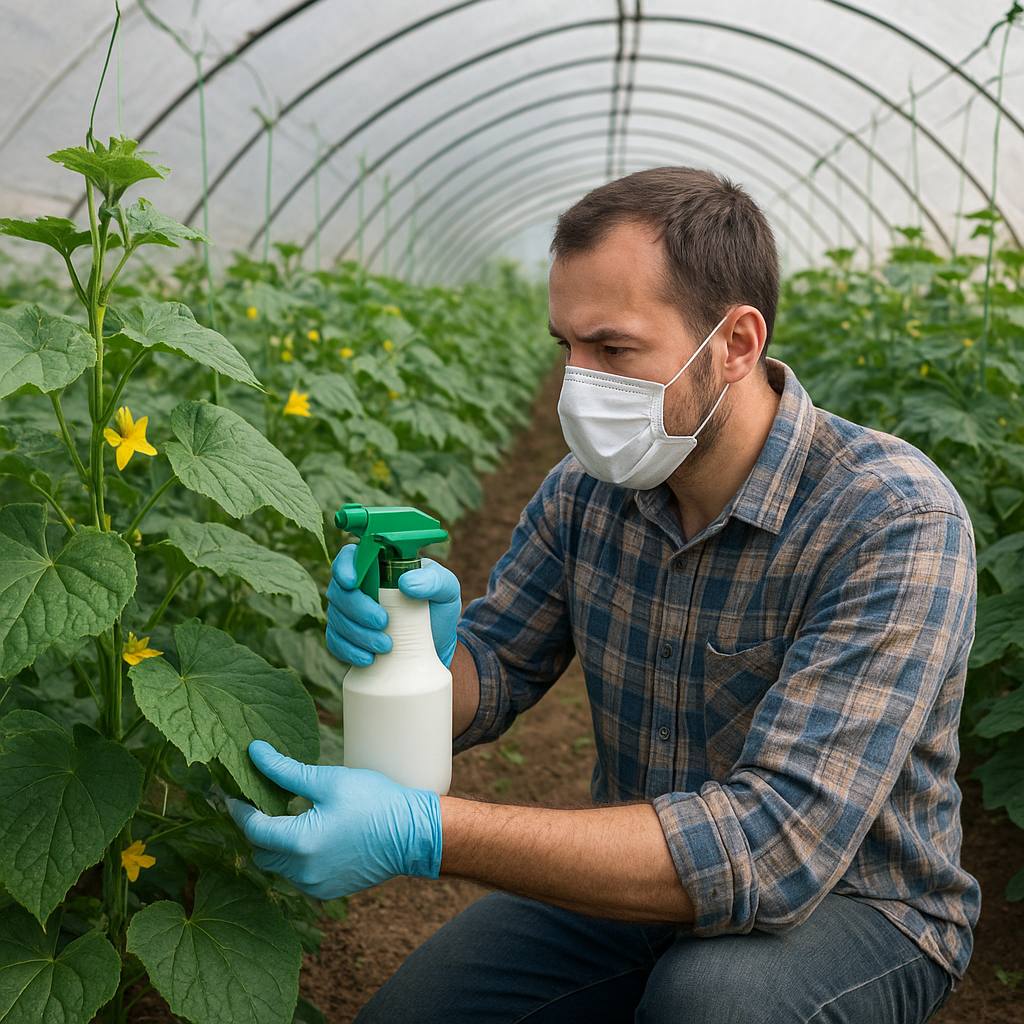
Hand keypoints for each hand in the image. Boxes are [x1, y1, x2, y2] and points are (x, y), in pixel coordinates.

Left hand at [227, 741, 441, 899]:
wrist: (413, 834)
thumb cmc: (374, 802)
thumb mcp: (329, 780)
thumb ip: (286, 770)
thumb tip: (255, 753)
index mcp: (299, 843)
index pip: (253, 828)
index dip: (240, 810)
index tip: (233, 795)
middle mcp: (302, 871)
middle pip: (262, 851)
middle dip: (258, 829)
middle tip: (264, 804)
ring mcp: (316, 885)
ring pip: (279, 866)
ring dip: (278, 845)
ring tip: (290, 818)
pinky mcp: (329, 890)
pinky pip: (299, 875)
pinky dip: (297, 857)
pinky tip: (312, 835)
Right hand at [325, 544, 461, 666]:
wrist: (436, 647)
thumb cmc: (437, 610)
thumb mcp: (446, 590)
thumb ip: (432, 580)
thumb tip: (405, 583)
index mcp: (378, 566)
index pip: (349, 557)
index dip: (344, 567)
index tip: (352, 583)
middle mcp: (358, 586)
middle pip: (339, 590)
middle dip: (357, 608)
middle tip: (383, 622)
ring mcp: (348, 612)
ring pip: (335, 618)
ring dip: (357, 633)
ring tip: (386, 646)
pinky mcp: (346, 637)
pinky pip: (335, 642)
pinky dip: (349, 651)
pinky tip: (368, 658)